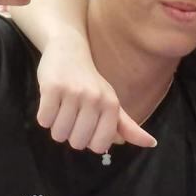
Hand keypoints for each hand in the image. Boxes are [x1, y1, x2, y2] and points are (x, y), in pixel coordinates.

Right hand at [34, 36, 156, 152]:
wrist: (68, 49)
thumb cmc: (91, 82)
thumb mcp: (112, 102)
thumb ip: (128, 126)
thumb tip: (152, 144)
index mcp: (111, 106)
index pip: (99, 146)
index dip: (89, 142)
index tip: (87, 126)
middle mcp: (95, 99)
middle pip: (77, 143)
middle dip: (70, 135)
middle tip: (72, 116)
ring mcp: (73, 93)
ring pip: (58, 134)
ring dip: (56, 127)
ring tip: (61, 109)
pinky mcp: (52, 88)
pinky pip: (44, 120)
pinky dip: (44, 117)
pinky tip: (51, 103)